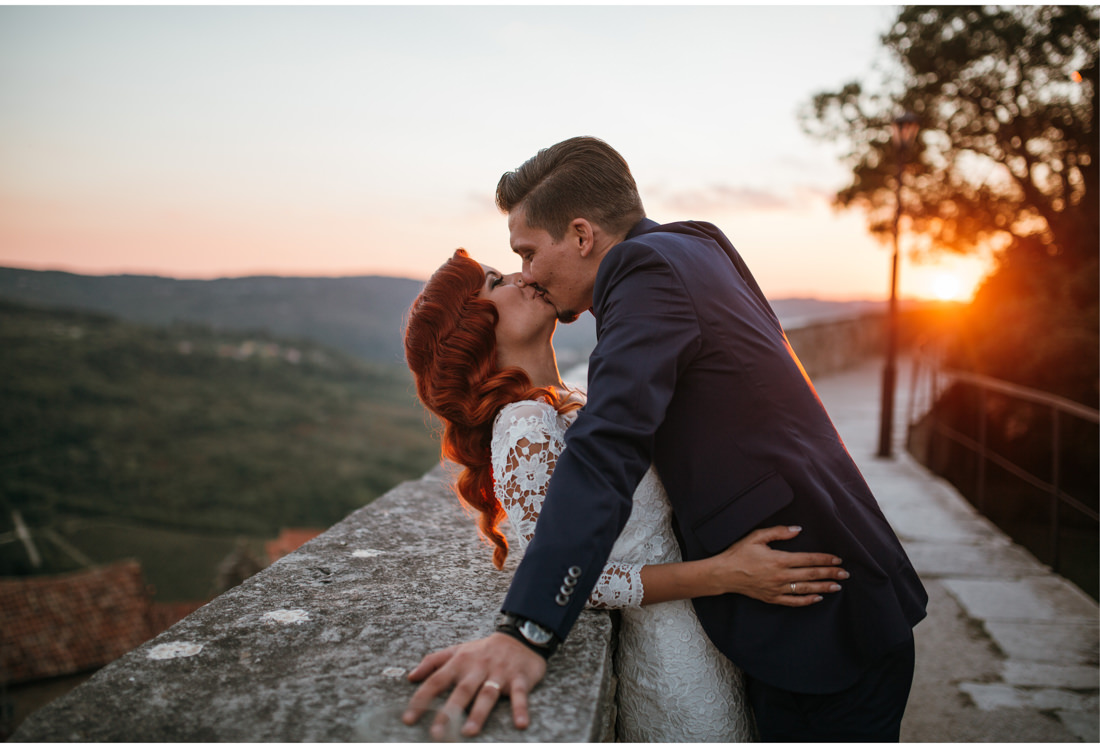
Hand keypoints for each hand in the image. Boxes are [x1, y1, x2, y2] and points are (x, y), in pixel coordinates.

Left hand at [402, 632, 547, 739]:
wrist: (519, 636)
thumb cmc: (483, 649)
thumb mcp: (457, 651)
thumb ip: (433, 662)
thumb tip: (410, 677)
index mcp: (460, 662)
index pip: (436, 681)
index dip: (421, 699)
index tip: (409, 719)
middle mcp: (478, 668)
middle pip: (462, 690)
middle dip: (449, 711)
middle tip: (437, 732)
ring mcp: (499, 673)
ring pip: (487, 694)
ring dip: (478, 713)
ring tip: (469, 732)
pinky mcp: (519, 679)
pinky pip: (519, 695)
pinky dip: (520, 708)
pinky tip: (521, 724)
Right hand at [707, 525, 848, 604]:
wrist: (724, 574)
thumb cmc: (738, 554)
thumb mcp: (756, 537)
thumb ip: (778, 532)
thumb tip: (797, 530)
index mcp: (779, 559)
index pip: (808, 559)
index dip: (824, 559)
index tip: (837, 560)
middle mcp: (781, 576)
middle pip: (811, 574)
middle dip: (830, 574)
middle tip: (845, 574)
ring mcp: (777, 589)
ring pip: (806, 589)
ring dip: (823, 587)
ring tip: (837, 587)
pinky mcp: (772, 598)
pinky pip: (793, 601)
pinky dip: (807, 600)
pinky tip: (817, 598)